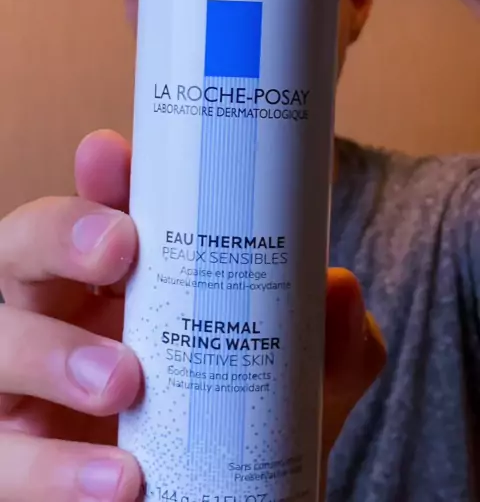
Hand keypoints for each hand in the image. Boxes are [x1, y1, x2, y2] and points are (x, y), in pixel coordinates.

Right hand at [0, 130, 383, 501]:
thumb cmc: (243, 427)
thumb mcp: (299, 381)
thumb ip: (332, 342)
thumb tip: (337, 290)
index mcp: (123, 278)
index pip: (97, 206)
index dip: (97, 175)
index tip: (114, 155)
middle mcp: (65, 317)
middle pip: (24, 249)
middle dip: (59, 232)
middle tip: (119, 250)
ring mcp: (31, 388)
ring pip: (1, 342)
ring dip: (52, 352)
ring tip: (125, 381)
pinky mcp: (20, 462)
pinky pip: (9, 462)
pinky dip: (54, 469)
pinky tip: (120, 480)